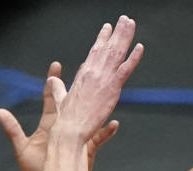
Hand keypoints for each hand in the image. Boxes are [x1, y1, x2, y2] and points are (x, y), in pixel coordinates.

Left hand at [0, 62, 119, 170]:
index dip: (54, 82)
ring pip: (89, 116)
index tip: (56, 65)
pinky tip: (113, 123)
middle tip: (85, 66)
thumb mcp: (22, 148)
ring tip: (104, 91)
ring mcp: (77, 137)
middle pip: (73, 101)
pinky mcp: (86, 149)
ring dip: (95, 104)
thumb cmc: (34, 170)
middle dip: (78, 84)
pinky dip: (105, 131)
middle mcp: (65, 128)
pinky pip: (99, 138)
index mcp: (50, 124)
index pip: (53, 98)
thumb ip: (12, 129)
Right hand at [49, 16, 142, 143]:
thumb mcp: (60, 100)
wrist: (70, 130)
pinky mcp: (111, 89)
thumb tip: (52, 80)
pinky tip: (139, 47)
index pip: (94, 52)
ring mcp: (103, 80)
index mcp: (82, 74)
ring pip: (117, 53)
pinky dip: (133, 58)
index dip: (102, 39)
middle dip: (117, 32)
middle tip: (125, 19)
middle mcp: (93, 73)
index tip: (107, 28)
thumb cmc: (64, 119)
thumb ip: (57, 88)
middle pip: (107, 48)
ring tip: (130, 23)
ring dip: (125, 37)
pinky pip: (125, 70)